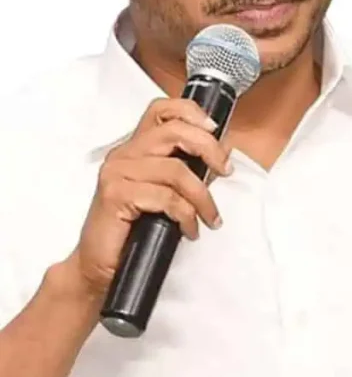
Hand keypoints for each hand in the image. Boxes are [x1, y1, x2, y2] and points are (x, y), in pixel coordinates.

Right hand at [66, 98, 233, 297]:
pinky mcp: (115, 195)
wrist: (100, 266)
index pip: (161, 110)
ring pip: (176, 170)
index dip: (191, 112)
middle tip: (226, 171)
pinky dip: (186, 216)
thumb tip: (225, 149)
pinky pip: (165, 198)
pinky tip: (189, 230)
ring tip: (210, 217)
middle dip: (209, 150)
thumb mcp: (169, 192)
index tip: (214, 130)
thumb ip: (192, 168)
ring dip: (203, 197)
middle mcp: (124, 154)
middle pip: (175, 132)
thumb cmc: (135, 229)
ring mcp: (117, 173)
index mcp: (137, 148)